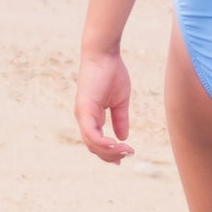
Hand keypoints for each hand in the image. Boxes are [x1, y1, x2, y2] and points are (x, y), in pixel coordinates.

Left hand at [74, 49, 134, 163]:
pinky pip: (91, 132)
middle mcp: (84, 118)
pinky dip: (102, 142)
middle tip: (128, 156)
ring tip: (126, 151)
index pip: (97, 142)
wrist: (103, 54)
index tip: (125, 156)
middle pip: (93, 147)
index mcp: (91, 116)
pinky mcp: (85, 109)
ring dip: (109, 151)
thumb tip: (124, 137)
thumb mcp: (120, 101)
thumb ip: (120, 119)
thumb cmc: (111, 73)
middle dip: (110, 155)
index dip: (110, 152)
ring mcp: (83, 115)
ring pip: (92, 143)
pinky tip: (116, 145)